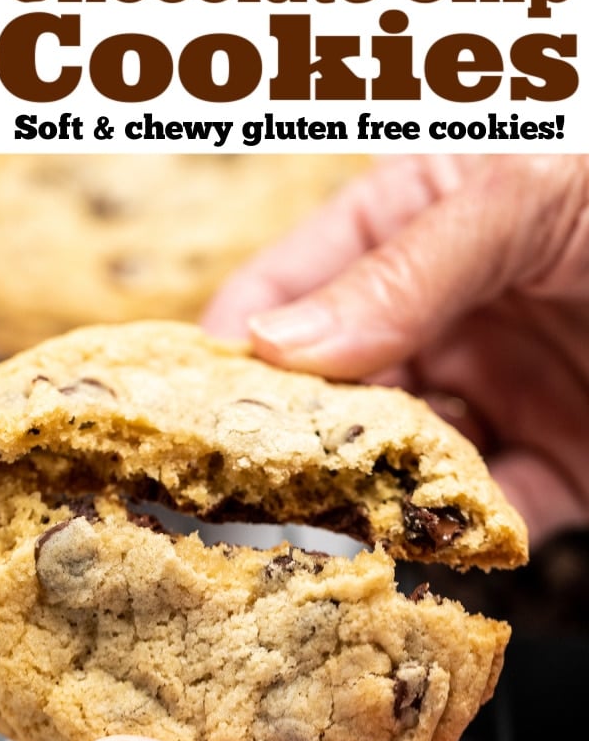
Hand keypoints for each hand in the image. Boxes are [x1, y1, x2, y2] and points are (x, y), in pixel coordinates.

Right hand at [204, 154, 588, 546]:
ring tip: (329, 524)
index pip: (291, 287)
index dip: (236, 345)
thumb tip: (277, 345)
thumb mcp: (515, 199)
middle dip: (292, 441)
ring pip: (401, 465)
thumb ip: (401, 272)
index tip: (189, 405)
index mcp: (407, 229)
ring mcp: (493, 394)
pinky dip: (462, 540)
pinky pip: (493, 516)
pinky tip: (430, 542)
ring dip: (368, 499)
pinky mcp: (555, 464)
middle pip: (334, 393)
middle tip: (243, 487)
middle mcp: (436, 320)